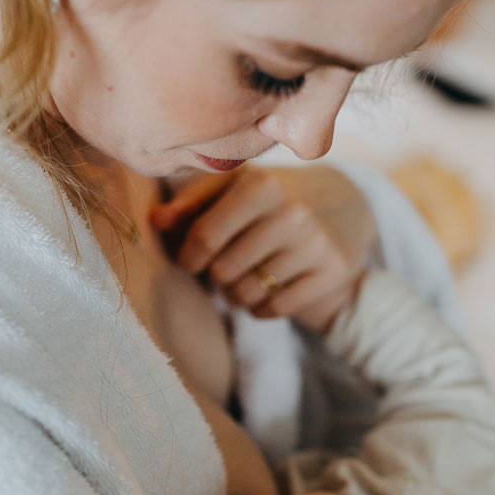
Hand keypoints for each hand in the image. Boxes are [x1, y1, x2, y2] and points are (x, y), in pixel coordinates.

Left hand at [150, 165, 375, 332]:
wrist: (339, 206)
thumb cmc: (267, 199)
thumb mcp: (232, 188)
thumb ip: (190, 203)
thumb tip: (155, 222)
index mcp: (262, 184)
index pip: (205, 236)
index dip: (188, 256)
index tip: (189, 261)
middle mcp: (292, 213)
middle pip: (224, 270)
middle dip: (217, 276)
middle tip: (224, 269)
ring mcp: (317, 244)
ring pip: (248, 293)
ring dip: (236, 295)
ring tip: (241, 282)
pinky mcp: (334, 271)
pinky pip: (277, 308)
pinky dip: (260, 309)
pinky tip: (262, 296)